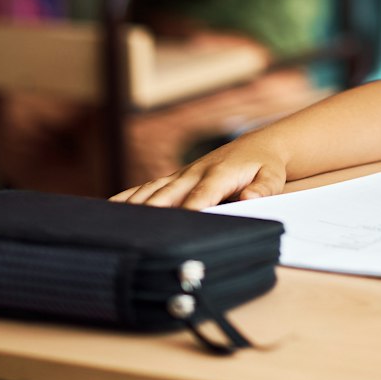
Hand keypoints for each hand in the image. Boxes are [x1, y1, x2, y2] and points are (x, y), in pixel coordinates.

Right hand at [112, 135, 291, 209]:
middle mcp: (194, 173)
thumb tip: (249, 198)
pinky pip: (147, 188)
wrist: (256, 147)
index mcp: (220, 173)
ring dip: (133, 206)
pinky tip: (107, 212)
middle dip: (152, 211)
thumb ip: (263, 188)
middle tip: (134, 232)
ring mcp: (181, 175)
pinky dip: (128, 198)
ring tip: (110, 225)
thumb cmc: (265, 166)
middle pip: (169, 193)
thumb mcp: (272, 176)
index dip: (190, 208)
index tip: (178, 223)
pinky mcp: (173, 180)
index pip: (203, 194)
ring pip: (152, 190)